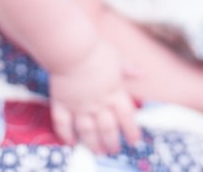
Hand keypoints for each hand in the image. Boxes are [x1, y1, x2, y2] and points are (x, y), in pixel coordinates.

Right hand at [49, 39, 140, 155]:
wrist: (72, 50)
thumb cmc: (96, 51)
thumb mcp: (117, 58)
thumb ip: (128, 68)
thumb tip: (141, 72)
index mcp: (114, 92)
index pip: (126, 116)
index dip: (131, 130)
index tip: (134, 141)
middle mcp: (98, 102)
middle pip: (107, 128)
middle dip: (112, 142)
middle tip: (114, 151)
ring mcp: (79, 105)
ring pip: (87, 131)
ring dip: (93, 143)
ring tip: (97, 152)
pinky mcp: (62, 103)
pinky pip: (63, 124)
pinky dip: (66, 135)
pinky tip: (71, 142)